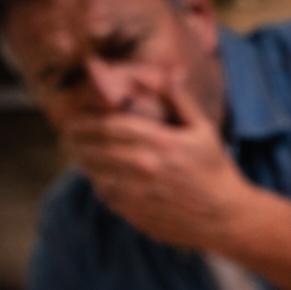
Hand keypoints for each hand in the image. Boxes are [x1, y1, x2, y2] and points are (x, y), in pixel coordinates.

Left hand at [60, 70, 253, 249]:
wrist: (225, 217)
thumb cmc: (216, 171)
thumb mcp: (204, 130)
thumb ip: (182, 100)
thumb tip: (173, 72)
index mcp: (159, 141)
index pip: (109, 126)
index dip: (85, 122)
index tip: (73, 119)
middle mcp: (144, 166)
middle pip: (96, 149)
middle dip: (76, 141)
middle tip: (66, 135)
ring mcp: (137, 193)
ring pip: (96, 174)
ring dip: (82, 163)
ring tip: (77, 154)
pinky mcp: (135, 213)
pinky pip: (106, 196)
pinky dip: (97, 184)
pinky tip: (97, 178)